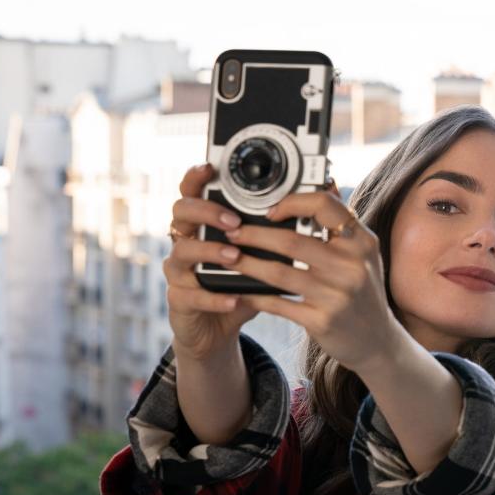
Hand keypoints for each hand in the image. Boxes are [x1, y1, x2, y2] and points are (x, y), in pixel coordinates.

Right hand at [164, 163, 262, 361]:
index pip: (192, 191)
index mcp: (203, 224)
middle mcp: (186, 241)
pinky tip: (234, 299)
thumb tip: (316, 201)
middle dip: (206, 212)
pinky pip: (190, 295)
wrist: (219, 327)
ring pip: (181, 252)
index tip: (210, 168)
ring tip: (233, 256)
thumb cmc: (242, 283)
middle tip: (233, 221)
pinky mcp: (179, 301)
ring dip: (209, 252)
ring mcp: (179, 271)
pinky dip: (213, 298)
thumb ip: (281, 231)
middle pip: (180, 212)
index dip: (196, 177)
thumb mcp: (263, 255)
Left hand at [218, 188, 404, 376]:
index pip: (325, 206)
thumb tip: (325, 179)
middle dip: (255, 235)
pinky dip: (255, 295)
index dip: (292, 202)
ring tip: (228, 257)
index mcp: (362, 242)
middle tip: (233, 232)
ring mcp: (338, 296)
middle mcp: (353, 267)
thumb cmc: (363, 292)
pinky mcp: (322, 321)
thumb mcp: (363, 254)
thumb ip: (341, 223)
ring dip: (248, 264)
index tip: (270, 209)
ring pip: (279, 273)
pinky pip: (279, 304)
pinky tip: (240, 290)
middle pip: (292, 241)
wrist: (378, 341)